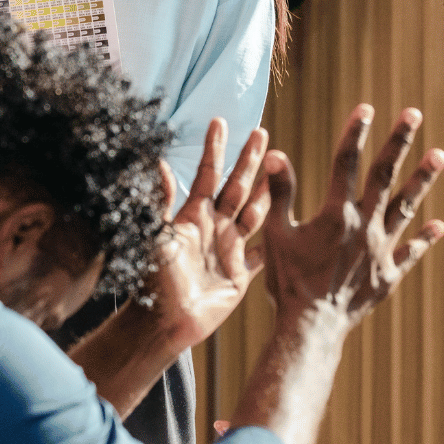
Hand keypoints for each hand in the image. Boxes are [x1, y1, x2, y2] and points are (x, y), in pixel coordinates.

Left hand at [148, 120, 271, 349]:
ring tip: (281, 170)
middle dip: (249, 160)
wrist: (165, 322)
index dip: (215, 148)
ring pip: (255, 213)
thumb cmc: (154, 280)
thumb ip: (159, 201)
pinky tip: (290, 230)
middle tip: (262, 133)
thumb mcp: (155, 235)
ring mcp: (229, 250)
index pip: (208, 174)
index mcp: (193, 217)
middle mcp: (213, 228)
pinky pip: (262, 255)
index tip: (220, 120)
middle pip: (237, 187)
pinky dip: (275, 243)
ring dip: (268, 192)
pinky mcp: (240, 275)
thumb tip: (156, 162)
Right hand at [260, 104, 443, 325]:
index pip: (345, 163)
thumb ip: (281, 193)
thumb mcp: (278, 235)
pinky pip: (410, 253)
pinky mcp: (388, 275)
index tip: (366, 107)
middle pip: (383, 175)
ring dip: (422, 180)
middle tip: (414, 113)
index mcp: (336, 214)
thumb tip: (275, 153)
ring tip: (440, 154)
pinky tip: (439, 226)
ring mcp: (381, 250)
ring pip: (405, 207)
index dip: (355, 132)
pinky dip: (424, 239)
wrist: (311, 328)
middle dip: (398, 141)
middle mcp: (365, 226)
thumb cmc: (289, 282)